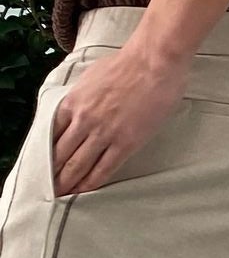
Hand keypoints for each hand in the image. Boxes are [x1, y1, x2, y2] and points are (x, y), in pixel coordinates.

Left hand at [49, 41, 189, 195]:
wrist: (154, 62)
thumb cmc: (128, 64)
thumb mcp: (91, 76)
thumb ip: (82, 96)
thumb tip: (78, 107)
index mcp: (73, 103)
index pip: (52, 135)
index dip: (47, 153)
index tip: (46, 164)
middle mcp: (83, 120)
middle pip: (61, 154)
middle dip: (53, 173)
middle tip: (50, 187)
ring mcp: (104, 133)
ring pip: (78, 164)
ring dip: (68, 182)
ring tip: (63, 194)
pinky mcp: (125, 142)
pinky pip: (104, 168)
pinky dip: (92, 182)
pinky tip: (86, 191)